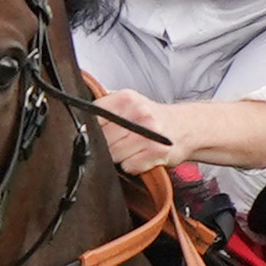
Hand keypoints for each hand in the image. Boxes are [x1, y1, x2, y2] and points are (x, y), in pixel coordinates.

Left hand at [92, 88, 265, 175]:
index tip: (92, 134)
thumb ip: (107, 108)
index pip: (93, 115)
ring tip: (130, 149)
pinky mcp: (155, 153)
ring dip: (118, 157)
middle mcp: (138, 114)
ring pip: (113, 155)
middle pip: (102, 139)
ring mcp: (147, 134)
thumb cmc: (155, 118)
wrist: (187, 128)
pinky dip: (132, 166)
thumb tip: (77, 115)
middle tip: (118, 143)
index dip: (90, 128)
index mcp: (126, 99)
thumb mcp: (132, 103)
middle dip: (105, 146)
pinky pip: (128, 166)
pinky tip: (140, 157)